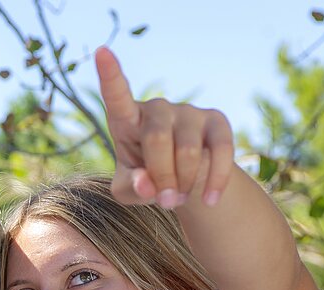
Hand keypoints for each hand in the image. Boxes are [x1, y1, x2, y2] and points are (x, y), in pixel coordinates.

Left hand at [96, 46, 234, 208]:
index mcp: (127, 120)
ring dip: (184, 184)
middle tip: (165, 202)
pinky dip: (215, 181)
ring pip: (188, 151)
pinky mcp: (217, 120)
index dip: (110, 76)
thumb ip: (131, 188)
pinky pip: (222, 151)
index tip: (101, 53)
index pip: (116, 97)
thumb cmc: (146, 181)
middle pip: (157, 141)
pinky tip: (209, 199)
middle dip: (162, 179)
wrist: (184, 183)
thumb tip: (147, 183)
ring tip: (178, 199)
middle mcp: (157, 108)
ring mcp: (189, 111)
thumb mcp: (129, 192)